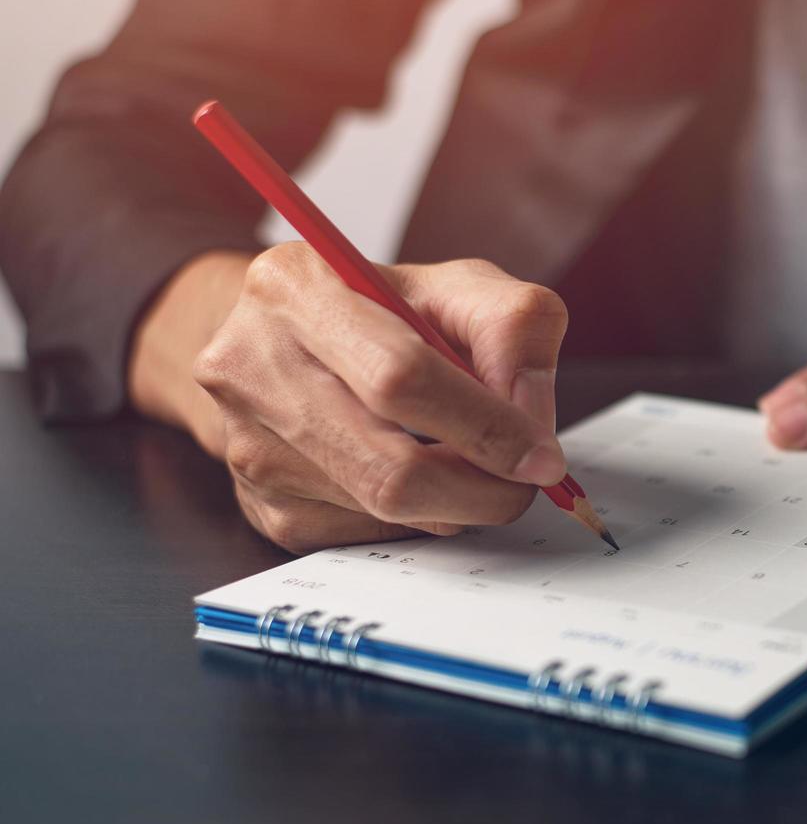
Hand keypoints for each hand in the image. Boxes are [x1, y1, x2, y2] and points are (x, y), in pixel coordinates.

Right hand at [131, 244, 568, 551]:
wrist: (284, 342)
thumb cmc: (383, 312)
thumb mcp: (457, 286)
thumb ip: (514, 326)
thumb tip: (532, 420)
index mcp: (296, 289)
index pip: (400, 377)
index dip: (485, 427)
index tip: (541, 456)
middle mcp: (250, 367)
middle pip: (390, 469)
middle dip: (481, 488)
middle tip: (524, 483)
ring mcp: (248, 447)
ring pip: (385, 512)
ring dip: (456, 504)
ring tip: (473, 464)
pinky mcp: (263, 509)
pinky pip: (368, 537)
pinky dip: (419, 517)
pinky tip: (422, 476)